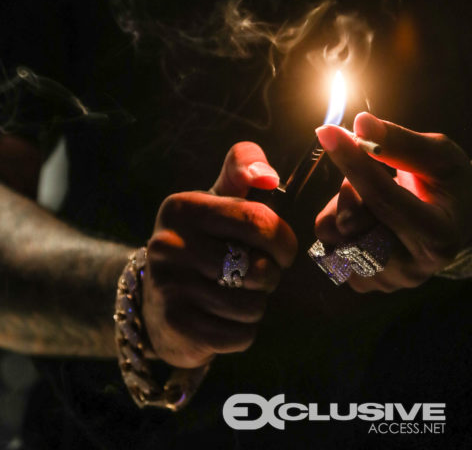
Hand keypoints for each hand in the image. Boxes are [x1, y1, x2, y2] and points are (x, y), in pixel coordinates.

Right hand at [143, 143, 296, 367]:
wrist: (156, 301)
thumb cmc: (204, 240)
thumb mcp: (218, 197)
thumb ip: (243, 168)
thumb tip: (268, 174)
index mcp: (184, 207)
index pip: (257, 221)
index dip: (283, 240)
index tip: (283, 250)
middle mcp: (169, 244)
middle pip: (257, 268)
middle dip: (271, 275)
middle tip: (260, 274)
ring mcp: (169, 286)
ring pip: (250, 305)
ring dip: (256, 305)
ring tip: (239, 294)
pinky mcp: (174, 326)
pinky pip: (238, 335)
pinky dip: (243, 331)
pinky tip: (225, 318)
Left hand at [314, 113, 471, 292]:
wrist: (459, 222)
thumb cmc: (452, 183)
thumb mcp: (440, 155)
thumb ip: (401, 142)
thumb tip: (361, 124)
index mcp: (439, 236)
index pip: (384, 199)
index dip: (353, 162)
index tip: (328, 131)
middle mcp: (412, 268)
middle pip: (353, 223)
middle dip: (351, 187)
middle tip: (370, 167)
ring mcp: (387, 281)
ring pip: (335, 236)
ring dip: (344, 204)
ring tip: (372, 194)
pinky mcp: (366, 283)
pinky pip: (331, 246)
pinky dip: (340, 222)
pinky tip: (367, 214)